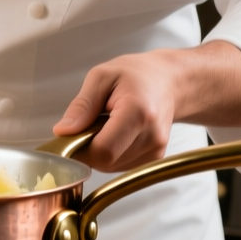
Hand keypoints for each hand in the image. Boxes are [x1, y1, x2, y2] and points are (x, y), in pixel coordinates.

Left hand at [52, 41, 240, 172]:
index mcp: (139, 114)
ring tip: (110, 119)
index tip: (71, 134)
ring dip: (102, 147)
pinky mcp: (155, 158)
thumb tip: (63, 132)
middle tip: (92, 120)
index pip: (101, 152)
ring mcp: (156, 151)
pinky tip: (119, 129)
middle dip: (90, 145)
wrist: (177, 79)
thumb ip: (82, 105)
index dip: (80, 148)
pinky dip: (113, 150)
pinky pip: (121, 165)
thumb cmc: (139, 73)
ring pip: (112, 166)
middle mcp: (152, 138)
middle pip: (105, 163)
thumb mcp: (104, 75)